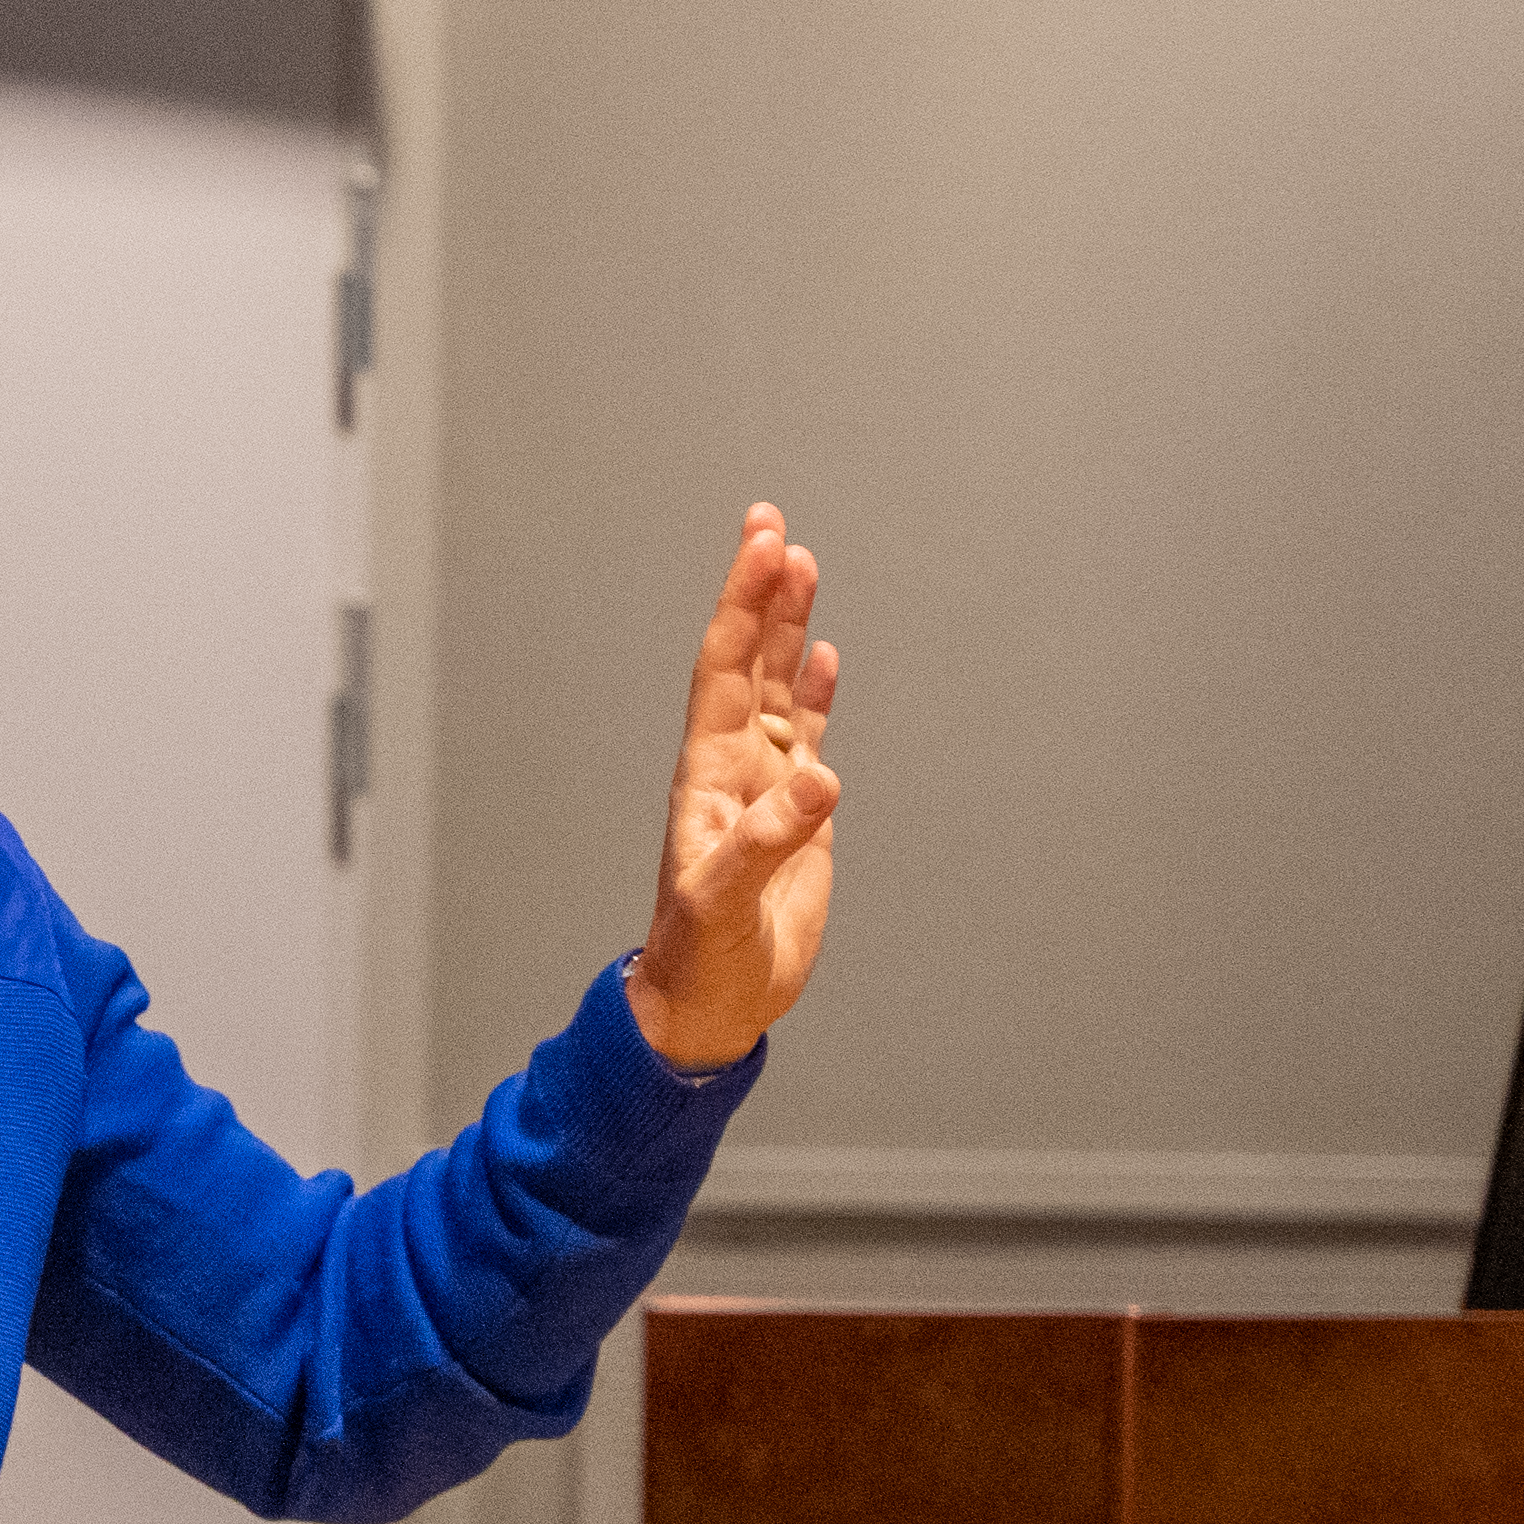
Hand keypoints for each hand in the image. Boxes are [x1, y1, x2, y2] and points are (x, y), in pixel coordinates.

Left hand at [623, 503, 839, 1073]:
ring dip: (787, 628)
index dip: (744, 607)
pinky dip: (814, 692)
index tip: (764, 546)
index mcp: (709, 774)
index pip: (726, 670)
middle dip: (759, 592)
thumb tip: (819, 777)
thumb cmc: (702, 955)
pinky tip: (821, 655)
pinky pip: (805, 734)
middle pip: (748, 660)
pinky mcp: (796, 814)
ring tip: (799, 565)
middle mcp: (733, 765)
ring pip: (777, 687)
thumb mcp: (725, 898)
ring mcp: (764, 785)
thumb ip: (770, 838)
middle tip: (770, 523)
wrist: (710, 1000)